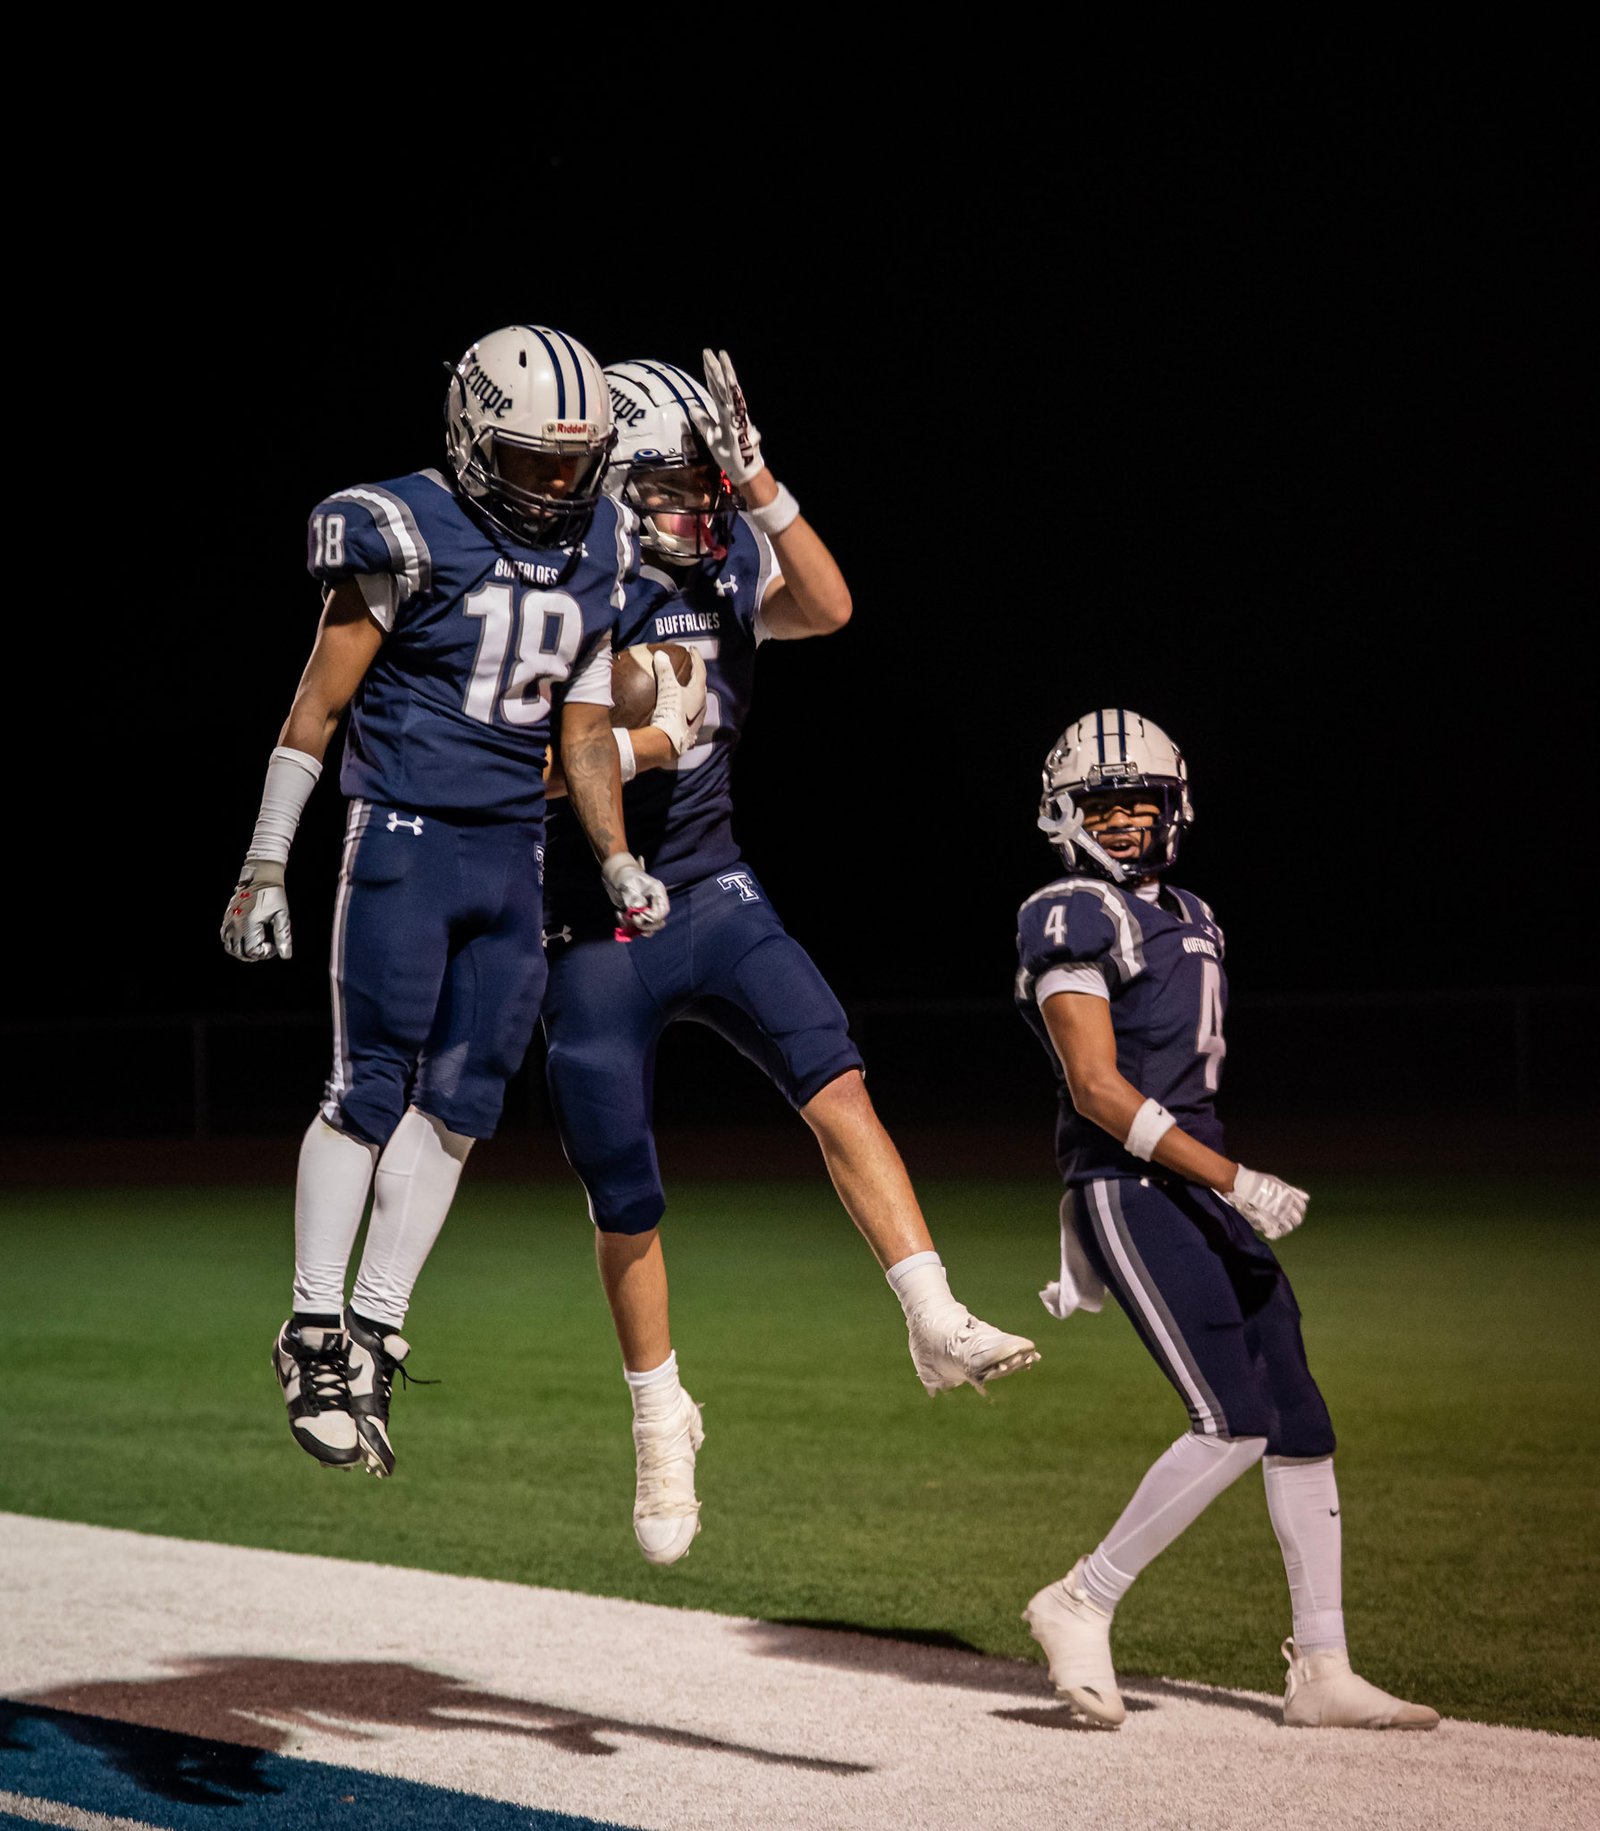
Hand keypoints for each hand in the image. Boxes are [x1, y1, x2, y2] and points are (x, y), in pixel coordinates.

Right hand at [221, 860, 291, 961]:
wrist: (260, 877)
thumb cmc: (273, 894)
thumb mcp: (282, 915)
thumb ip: (283, 936)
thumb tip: (285, 955)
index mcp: (249, 923)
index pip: (252, 951)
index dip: (265, 953)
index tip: (274, 946)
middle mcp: (235, 924)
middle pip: (239, 952)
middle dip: (254, 955)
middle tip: (266, 949)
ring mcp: (229, 921)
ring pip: (229, 947)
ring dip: (242, 952)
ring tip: (256, 947)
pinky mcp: (226, 917)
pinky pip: (224, 937)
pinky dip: (233, 943)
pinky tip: (245, 940)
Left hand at [600, 852, 669, 937]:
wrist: (616, 877)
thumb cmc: (624, 876)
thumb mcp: (628, 884)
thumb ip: (633, 896)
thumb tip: (639, 908)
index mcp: (657, 893)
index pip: (663, 911)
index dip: (652, 917)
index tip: (637, 915)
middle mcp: (654, 903)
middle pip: (658, 922)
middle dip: (645, 925)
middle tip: (632, 919)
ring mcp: (647, 911)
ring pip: (647, 928)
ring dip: (634, 927)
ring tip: (622, 915)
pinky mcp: (638, 916)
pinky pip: (636, 928)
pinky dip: (626, 925)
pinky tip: (618, 913)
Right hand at [647, 649, 707, 756]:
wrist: (669, 742)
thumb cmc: (671, 713)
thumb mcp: (667, 689)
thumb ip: (664, 671)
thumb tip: (660, 654)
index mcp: (699, 693)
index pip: (700, 670)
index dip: (696, 658)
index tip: (692, 650)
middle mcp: (701, 706)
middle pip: (700, 685)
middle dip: (695, 675)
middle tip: (689, 667)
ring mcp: (697, 719)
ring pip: (696, 700)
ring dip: (690, 691)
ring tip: (683, 686)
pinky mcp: (689, 729)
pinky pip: (688, 712)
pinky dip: (684, 704)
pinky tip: (676, 706)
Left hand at [690, 348, 764, 486]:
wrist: (744, 471)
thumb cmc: (729, 455)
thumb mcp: (710, 436)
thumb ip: (704, 421)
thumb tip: (693, 408)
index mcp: (725, 412)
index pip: (715, 389)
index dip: (710, 374)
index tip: (706, 359)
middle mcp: (732, 410)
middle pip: (721, 386)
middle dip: (715, 368)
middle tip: (708, 351)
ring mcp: (737, 415)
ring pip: (730, 391)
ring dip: (725, 374)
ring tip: (721, 357)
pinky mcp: (740, 423)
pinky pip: (736, 405)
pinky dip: (733, 392)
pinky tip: (730, 380)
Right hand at [1228, 1165, 1308, 1239]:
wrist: (1242, 1185)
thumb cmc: (1259, 1181)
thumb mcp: (1278, 1182)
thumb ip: (1293, 1191)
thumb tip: (1307, 1198)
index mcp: (1290, 1197)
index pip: (1302, 1208)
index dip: (1298, 1210)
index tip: (1293, 1209)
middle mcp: (1287, 1208)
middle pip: (1297, 1220)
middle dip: (1293, 1220)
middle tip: (1285, 1218)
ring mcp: (1277, 1216)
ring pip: (1289, 1228)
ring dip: (1285, 1227)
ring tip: (1278, 1224)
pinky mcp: (1267, 1223)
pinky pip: (1277, 1233)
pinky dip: (1276, 1233)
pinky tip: (1272, 1230)